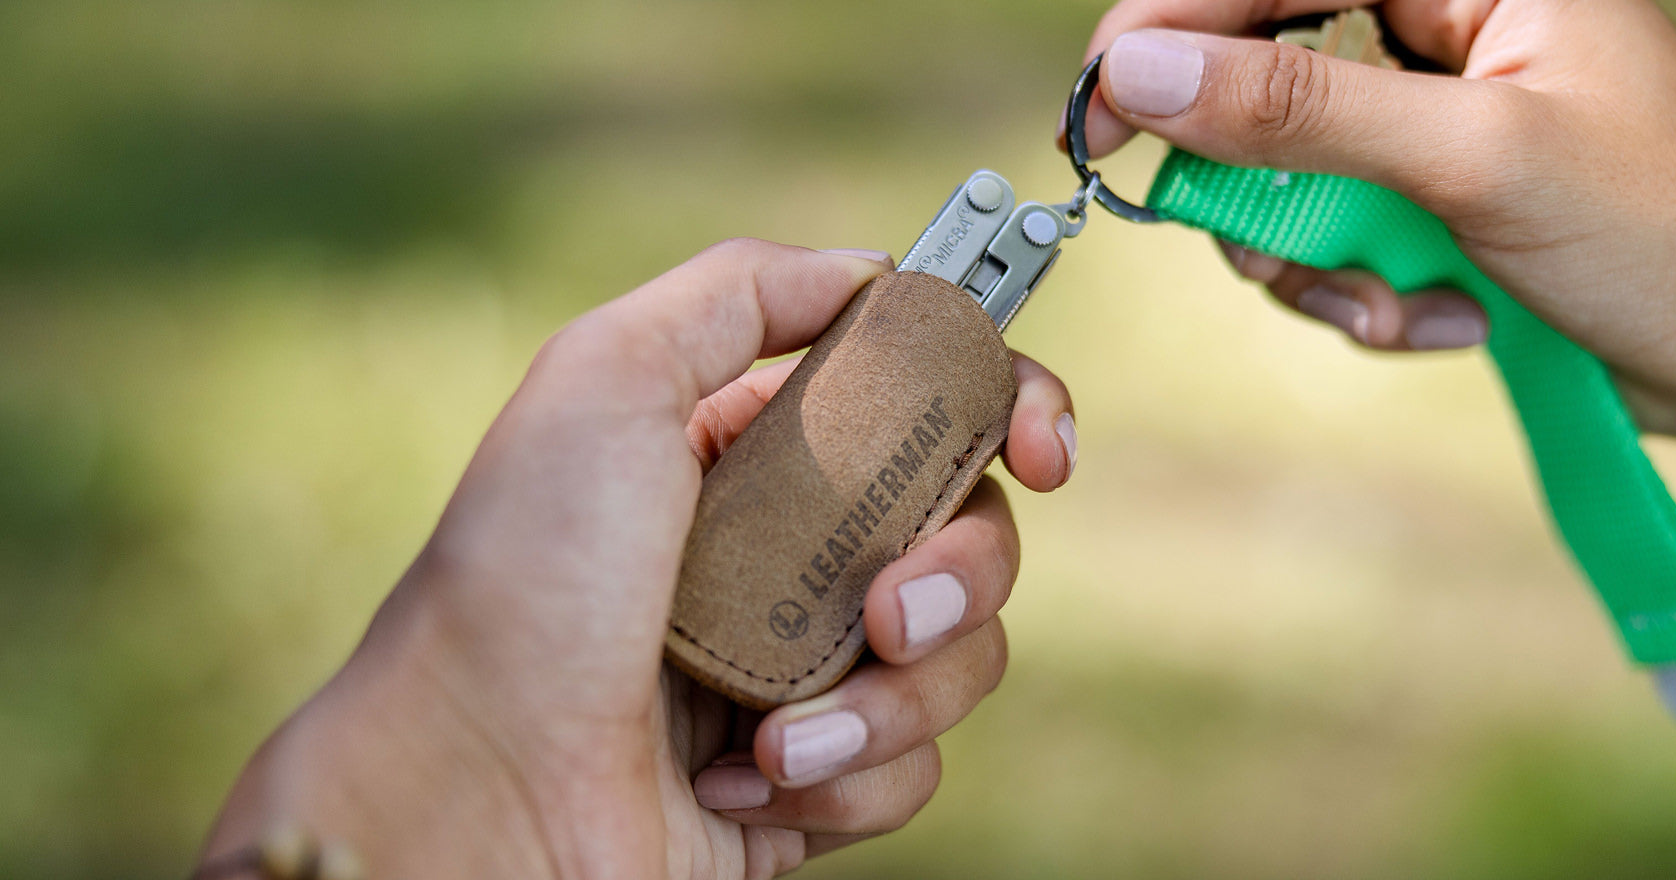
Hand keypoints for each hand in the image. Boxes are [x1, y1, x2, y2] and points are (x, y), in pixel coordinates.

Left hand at [199, 240, 1077, 877]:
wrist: (475, 797)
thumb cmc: (524, 583)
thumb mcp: (604, 375)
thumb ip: (741, 289)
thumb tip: (876, 272)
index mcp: (756, 448)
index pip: (929, 401)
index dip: (1012, 410)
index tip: (1042, 451)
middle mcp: (792, 551)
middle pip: (973, 531)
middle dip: (959, 576)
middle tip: (887, 614)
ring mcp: (807, 667)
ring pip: (962, 660)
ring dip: (890, 701)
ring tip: (777, 739)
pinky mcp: (814, 777)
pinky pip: (912, 768)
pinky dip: (846, 780)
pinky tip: (741, 789)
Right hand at [1073, 0, 1675, 468]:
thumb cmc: (1669, 234)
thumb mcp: (1475, 160)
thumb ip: (1300, 108)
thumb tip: (1140, 71)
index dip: (1164, 30)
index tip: (1096, 119)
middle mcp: (1444, 20)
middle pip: (1259, 72)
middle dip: (1262, 188)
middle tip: (1278, 256)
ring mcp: (1435, 105)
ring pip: (1282, 164)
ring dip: (1316, 258)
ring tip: (1397, 307)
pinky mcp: (1431, 181)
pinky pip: (1327, 223)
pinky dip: (1357, 287)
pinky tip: (1442, 316)